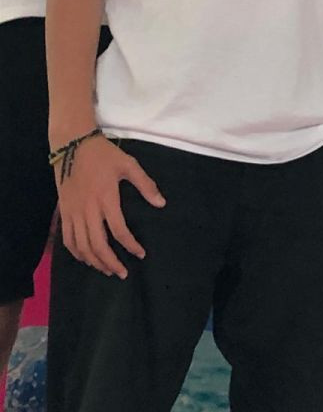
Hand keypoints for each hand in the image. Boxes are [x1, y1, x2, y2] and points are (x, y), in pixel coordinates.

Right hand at [55, 134, 165, 277]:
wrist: (72, 145)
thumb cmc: (104, 155)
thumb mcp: (129, 164)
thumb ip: (145, 184)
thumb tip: (161, 204)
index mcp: (106, 198)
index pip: (119, 231)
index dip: (131, 246)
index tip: (140, 254)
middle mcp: (88, 210)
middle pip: (97, 245)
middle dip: (111, 263)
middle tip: (122, 274)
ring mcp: (73, 213)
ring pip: (81, 247)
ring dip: (94, 262)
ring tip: (107, 270)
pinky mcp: (64, 212)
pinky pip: (67, 240)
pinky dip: (76, 253)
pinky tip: (86, 259)